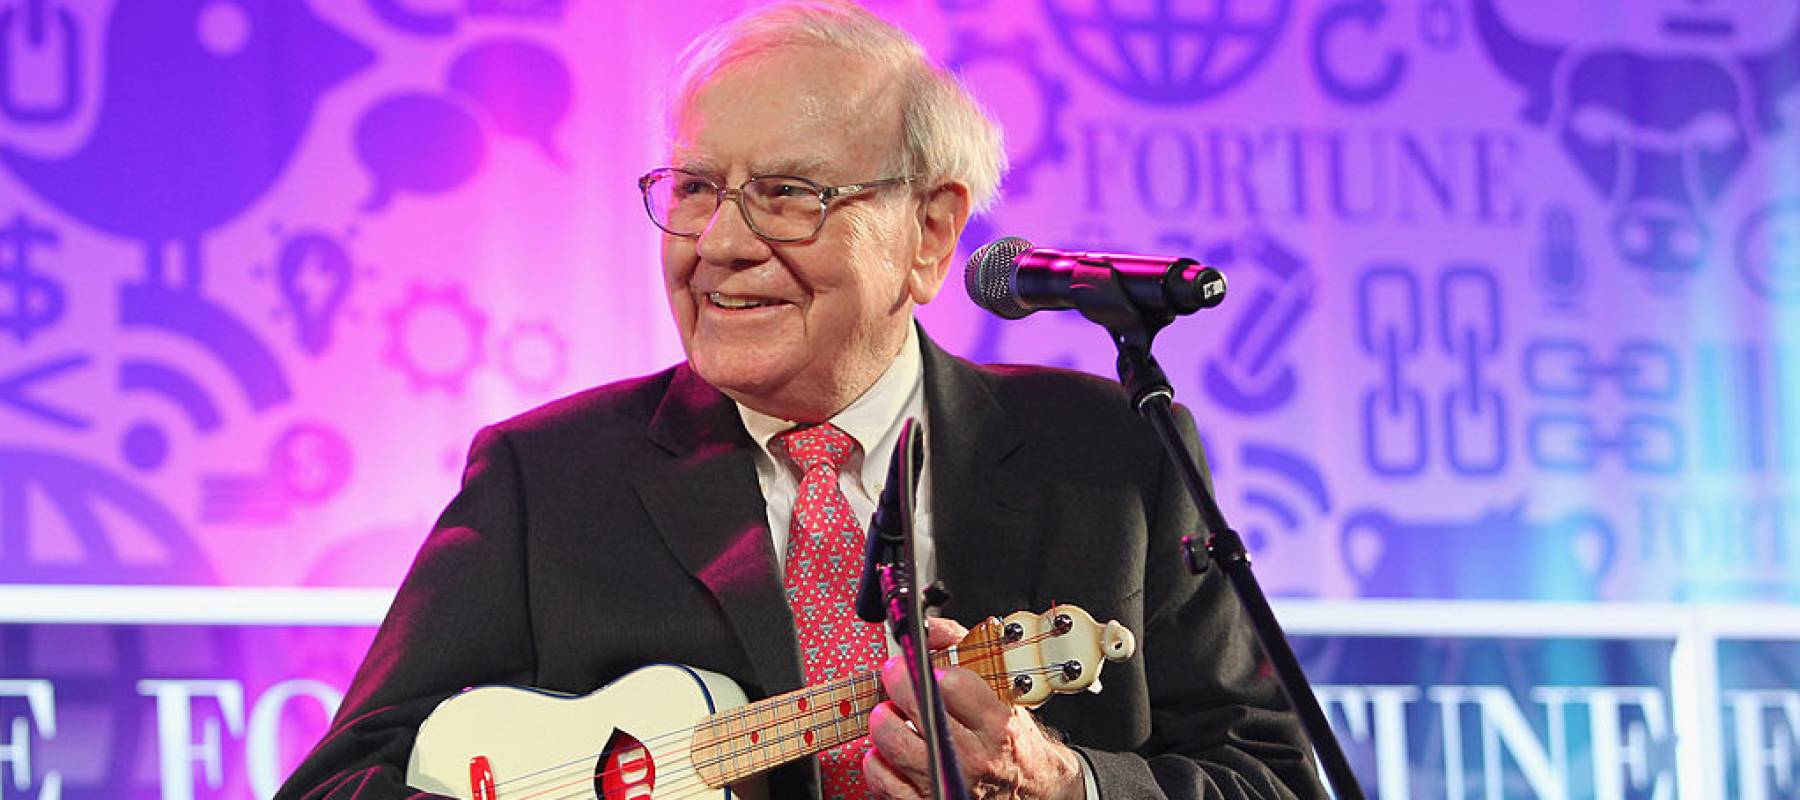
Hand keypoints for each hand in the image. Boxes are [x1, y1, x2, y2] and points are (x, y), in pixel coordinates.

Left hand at [863, 617, 1085, 799]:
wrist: (1035, 790)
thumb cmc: (1012, 739)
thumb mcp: (1002, 690)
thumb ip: (964, 649)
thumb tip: (927, 627)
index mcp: (997, 724)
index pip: (952, 683)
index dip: (930, 668)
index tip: (923, 665)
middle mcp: (975, 757)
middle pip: (918, 708)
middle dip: (898, 681)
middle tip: (896, 675)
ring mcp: (949, 784)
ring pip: (892, 742)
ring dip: (884, 721)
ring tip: (892, 714)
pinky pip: (883, 780)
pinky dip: (877, 760)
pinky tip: (888, 750)